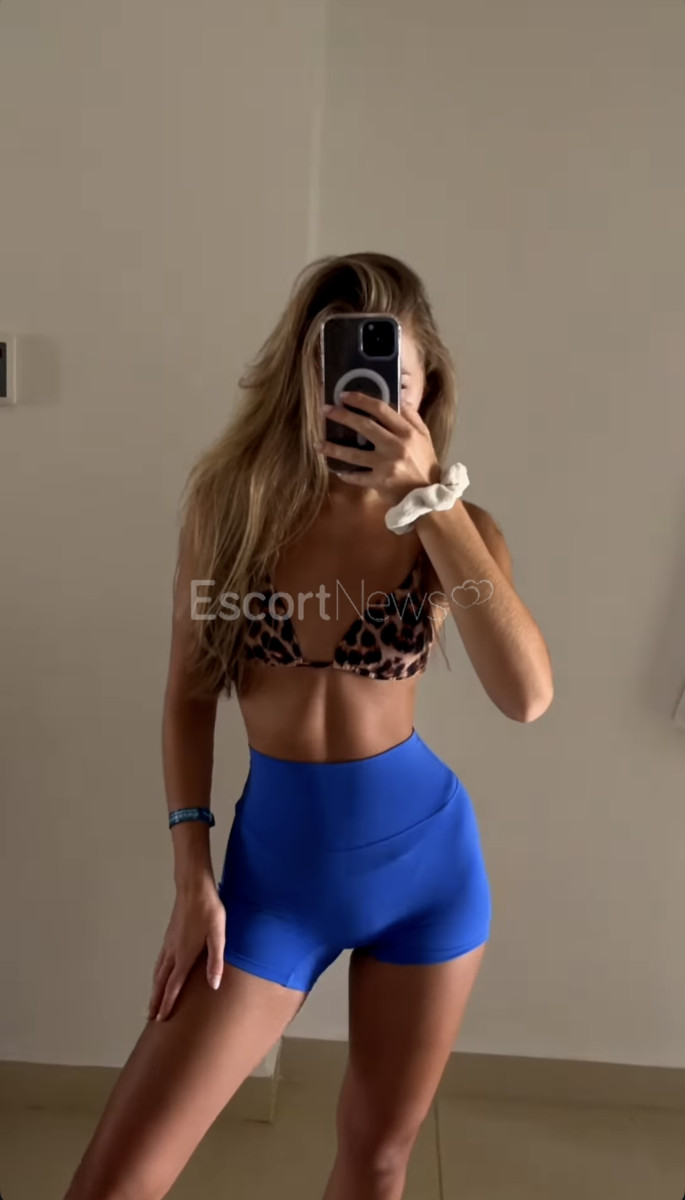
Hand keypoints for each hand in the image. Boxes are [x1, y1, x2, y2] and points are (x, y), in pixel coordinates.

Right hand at [148, 874, 225, 1021]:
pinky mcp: (169, 936)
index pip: (174, 985)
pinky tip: (158, 974)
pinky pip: (159, 961)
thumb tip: (213, 985)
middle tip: (150, 1017)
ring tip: (151, 1002)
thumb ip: (215, 961)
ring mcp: (168, 944)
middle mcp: (173, 952)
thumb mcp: (218, 935)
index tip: (161, 1018)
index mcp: (184, 955)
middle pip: (161, 982)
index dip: (167, 1003)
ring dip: (154, 988)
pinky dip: (156, 974)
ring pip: (158, 971)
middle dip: (156, 1000)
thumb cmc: (209, 911)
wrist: (193, 888)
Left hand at [318, 392, 440, 503]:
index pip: (381, 409)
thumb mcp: (424, 436)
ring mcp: (385, 465)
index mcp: (407, 432)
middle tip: (326, 410)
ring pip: (353, 454)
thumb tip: (397, 398)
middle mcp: (395, 446)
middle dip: (342, 416)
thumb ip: (411, 417)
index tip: (344, 395)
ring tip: (318, 443)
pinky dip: (345, 473)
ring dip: (333, 448)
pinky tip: (335, 468)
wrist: (428, 494)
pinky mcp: (379, 482)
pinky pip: (356, 476)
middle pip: (364, 426)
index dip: (361, 400)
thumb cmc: (425, 463)